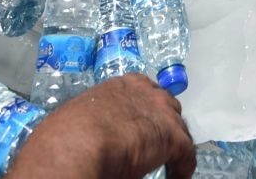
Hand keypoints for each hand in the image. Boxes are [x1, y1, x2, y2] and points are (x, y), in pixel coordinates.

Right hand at [9, 74, 195, 178]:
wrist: (76, 146)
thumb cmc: (69, 133)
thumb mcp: (84, 117)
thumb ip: (99, 120)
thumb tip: (97, 135)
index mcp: (123, 84)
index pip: (145, 92)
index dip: (146, 112)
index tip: (142, 127)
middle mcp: (147, 92)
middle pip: (166, 107)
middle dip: (163, 125)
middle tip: (156, 147)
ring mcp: (163, 112)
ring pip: (178, 129)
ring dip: (173, 146)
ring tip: (167, 165)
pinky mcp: (173, 136)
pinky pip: (186, 154)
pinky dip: (182, 170)